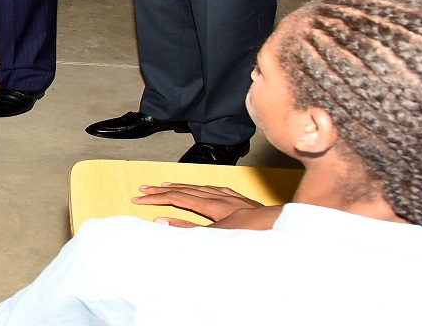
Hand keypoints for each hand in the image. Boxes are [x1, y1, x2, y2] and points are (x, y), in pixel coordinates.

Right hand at [133, 183, 276, 228]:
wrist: (282, 226)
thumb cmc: (253, 232)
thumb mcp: (216, 235)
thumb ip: (188, 229)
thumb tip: (163, 221)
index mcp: (210, 204)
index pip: (176, 198)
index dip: (156, 197)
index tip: (139, 197)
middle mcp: (219, 197)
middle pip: (184, 190)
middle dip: (162, 190)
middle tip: (144, 189)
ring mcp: (231, 197)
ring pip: (199, 188)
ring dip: (181, 187)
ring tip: (168, 185)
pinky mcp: (241, 201)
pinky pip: (216, 190)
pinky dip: (203, 188)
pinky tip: (204, 189)